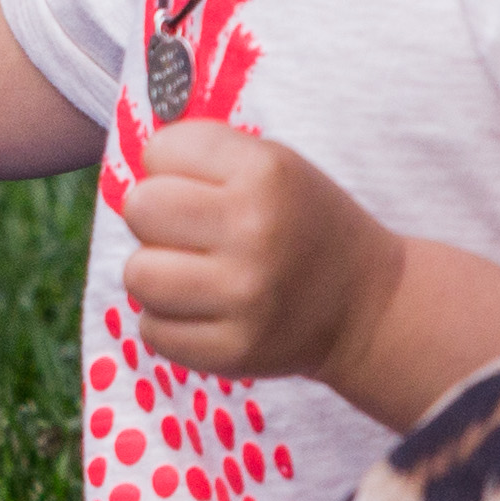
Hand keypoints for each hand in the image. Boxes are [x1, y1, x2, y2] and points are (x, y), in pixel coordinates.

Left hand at [111, 117, 392, 381]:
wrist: (366, 306)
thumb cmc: (301, 223)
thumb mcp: (273, 165)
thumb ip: (204, 155)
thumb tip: (133, 167)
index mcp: (266, 173)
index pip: (160, 150)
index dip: (170, 166)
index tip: (201, 185)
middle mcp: (256, 232)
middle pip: (140, 210)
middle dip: (156, 218)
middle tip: (191, 233)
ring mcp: (245, 298)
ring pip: (137, 275)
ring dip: (157, 273)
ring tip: (194, 274)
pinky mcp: (234, 350)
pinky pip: (152, 330)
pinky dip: (168, 321)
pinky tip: (206, 311)